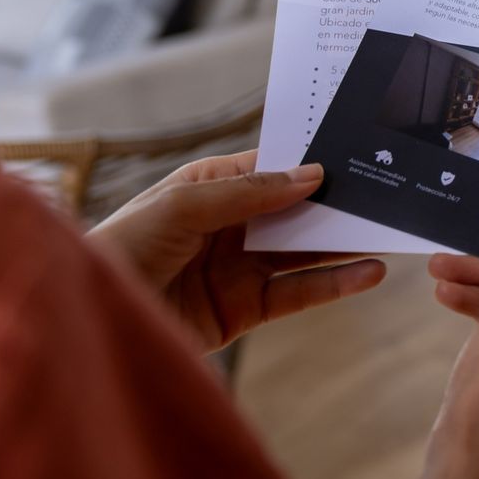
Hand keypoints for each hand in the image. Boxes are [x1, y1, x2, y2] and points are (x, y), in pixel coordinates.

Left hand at [89, 151, 384, 350]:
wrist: (88, 325)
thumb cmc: (120, 251)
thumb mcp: (182, 206)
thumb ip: (250, 192)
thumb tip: (312, 175)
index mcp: (206, 188)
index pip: (270, 169)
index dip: (310, 162)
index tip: (357, 154)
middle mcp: (226, 226)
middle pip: (294, 210)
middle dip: (336, 202)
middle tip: (387, 191)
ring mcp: (237, 269)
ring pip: (304, 251)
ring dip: (345, 242)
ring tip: (390, 232)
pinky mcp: (243, 311)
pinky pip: (298, 293)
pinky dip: (335, 284)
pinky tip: (368, 274)